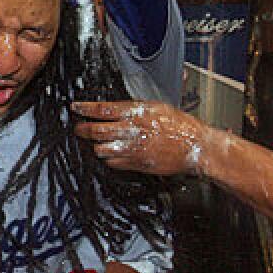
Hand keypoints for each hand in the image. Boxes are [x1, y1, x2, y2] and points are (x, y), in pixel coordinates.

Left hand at [73, 100, 210, 175]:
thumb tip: (115, 110)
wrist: (196, 146)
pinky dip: (110, 159)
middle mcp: (134, 130)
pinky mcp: (138, 164)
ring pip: (103, 148)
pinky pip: (115, 163)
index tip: (76, 108)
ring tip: (96, 143)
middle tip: (79, 129)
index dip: (86, 109)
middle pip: (98, 130)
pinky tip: (113, 155)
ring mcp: (135, 149)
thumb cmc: (181, 126)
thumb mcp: (158, 108)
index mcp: (139, 112)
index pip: (104, 109)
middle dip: (84, 130)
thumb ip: (135, 109)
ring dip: (97, 145)